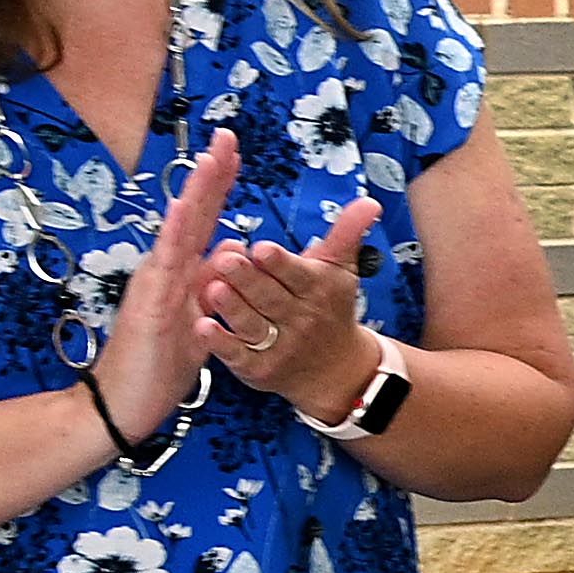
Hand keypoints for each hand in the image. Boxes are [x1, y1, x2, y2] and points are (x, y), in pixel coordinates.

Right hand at [84, 130, 244, 454]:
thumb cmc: (161, 364)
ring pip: (179, 229)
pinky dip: (176, 233)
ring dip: (196, 192)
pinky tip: (187, 207)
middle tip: (227, 134)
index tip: (233, 149)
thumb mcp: (199, 321)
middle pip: (191, 212)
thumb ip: (211, 288)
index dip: (218, 185)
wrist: (124, 402)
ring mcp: (155, 283)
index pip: (204, 220)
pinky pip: (166, 263)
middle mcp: (164, 268)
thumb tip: (230, 255)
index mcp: (180, 272)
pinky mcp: (151, 304)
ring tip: (212, 156)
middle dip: (210, 173)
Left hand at [191, 187, 386, 418]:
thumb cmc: (330, 309)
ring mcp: (279, 347)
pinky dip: (220, 342)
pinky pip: (237, 354)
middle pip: (271, 297)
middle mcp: (300, 319)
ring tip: (213, 288)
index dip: (280, 263)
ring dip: (232, 307)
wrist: (337, 371)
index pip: (298, 274)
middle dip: (248, 279)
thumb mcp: (340, 270)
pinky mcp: (259, 369)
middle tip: (226, 260)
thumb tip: (369, 201)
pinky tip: (204, 327)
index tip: (262, 248)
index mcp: (318, 290)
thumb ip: (346, 233)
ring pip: (252, 325)